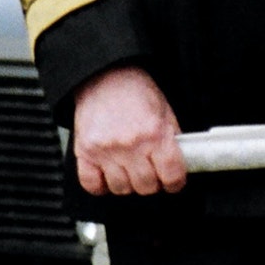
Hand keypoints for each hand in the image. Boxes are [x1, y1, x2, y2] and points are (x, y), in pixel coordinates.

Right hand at [72, 67, 184, 198]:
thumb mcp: (165, 112)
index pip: (172, 175)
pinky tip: (106, 175)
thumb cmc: (135, 92)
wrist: (105, 76)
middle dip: (152, 182)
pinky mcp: (85, 151)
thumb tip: (179, 166)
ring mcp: (106, 150)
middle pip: (146, 187)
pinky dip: (100, 185)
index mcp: (155, 134)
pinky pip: (92, 185)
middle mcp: (131, 145)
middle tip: (150, 171)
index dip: (175, 182)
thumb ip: (172, 141)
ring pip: (121, 189)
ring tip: (128, 169)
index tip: (172, 181)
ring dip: (127, 183)